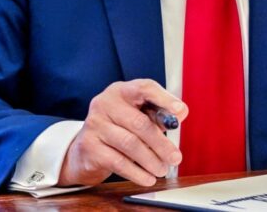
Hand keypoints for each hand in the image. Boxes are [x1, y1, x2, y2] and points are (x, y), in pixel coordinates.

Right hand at [58, 79, 188, 186]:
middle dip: (161, 143)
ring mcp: (94, 124)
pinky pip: (118, 161)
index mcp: (121, 91)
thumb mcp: (139, 116)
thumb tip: (180, 115)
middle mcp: (105, 103)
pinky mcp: (88, 146)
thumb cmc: (120, 128)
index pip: (144, 88)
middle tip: (175, 158)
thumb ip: (159, 114)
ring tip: (162, 170)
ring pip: (129, 144)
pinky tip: (148, 178)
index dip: (164, 99)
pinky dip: (136, 172)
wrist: (85, 149)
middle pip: (139, 122)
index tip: (180, 111)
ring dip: (150, 160)